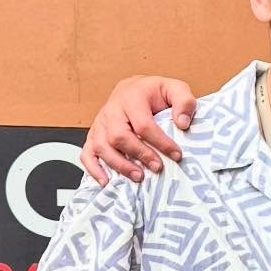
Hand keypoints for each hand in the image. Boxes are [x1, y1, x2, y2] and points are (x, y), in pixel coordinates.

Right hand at [79, 76, 197, 183]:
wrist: (133, 88)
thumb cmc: (155, 93)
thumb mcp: (175, 89)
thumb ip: (184, 101)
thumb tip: (182, 123)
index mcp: (132, 97)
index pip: (143, 124)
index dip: (161, 142)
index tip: (176, 155)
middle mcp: (112, 110)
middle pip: (118, 136)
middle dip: (139, 154)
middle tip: (157, 168)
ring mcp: (100, 123)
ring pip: (101, 146)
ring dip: (119, 165)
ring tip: (138, 176)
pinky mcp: (93, 135)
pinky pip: (86, 153)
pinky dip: (94, 169)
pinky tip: (106, 181)